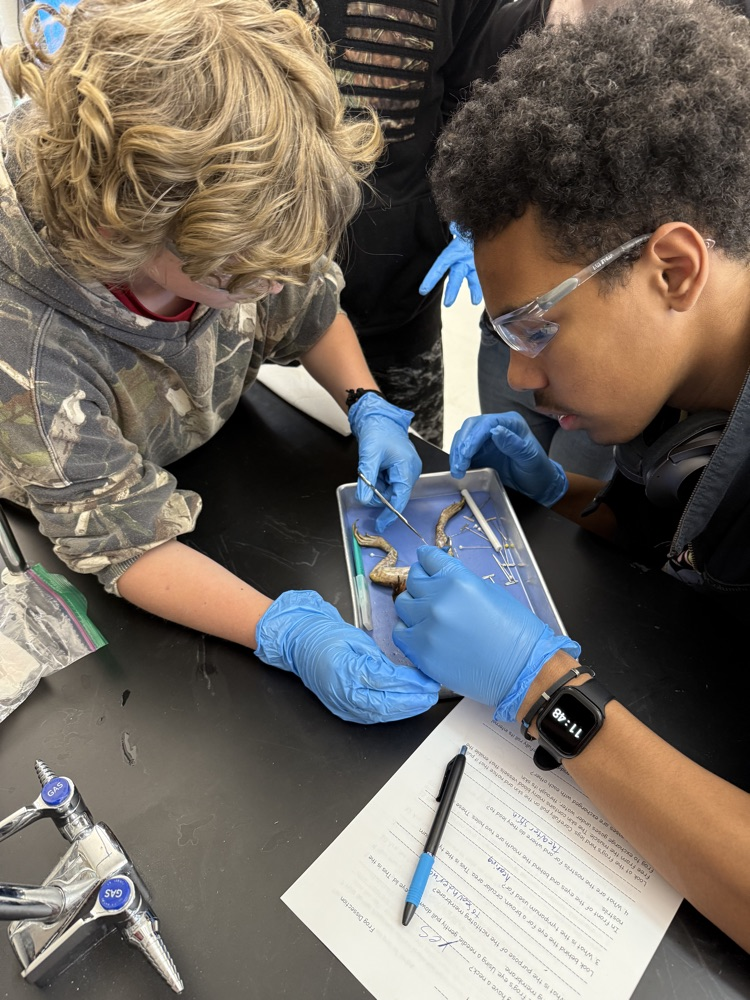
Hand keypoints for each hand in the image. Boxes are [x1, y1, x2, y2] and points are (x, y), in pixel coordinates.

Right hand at [255, 590, 438, 723]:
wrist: (300, 644)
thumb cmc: (326, 637)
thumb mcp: (356, 640)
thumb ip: (379, 659)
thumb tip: (405, 674)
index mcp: (345, 668)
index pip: (385, 680)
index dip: (410, 683)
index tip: (427, 681)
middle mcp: (342, 690)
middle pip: (384, 702)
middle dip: (412, 701)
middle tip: (431, 694)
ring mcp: (341, 703)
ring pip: (379, 714)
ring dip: (404, 710)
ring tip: (423, 702)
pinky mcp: (342, 709)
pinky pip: (370, 716)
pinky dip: (390, 714)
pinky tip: (405, 708)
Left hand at [349, 391, 421, 531]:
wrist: (377, 416)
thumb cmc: (377, 431)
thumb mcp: (369, 457)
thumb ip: (366, 481)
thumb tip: (364, 499)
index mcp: (407, 468)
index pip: (400, 498)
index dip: (390, 514)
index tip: (380, 524)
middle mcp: (411, 470)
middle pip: (395, 495)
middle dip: (379, 495)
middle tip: (365, 485)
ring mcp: (406, 469)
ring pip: (391, 489)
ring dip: (378, 486)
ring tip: (369, 470)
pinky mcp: (400, 468)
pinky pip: (390, 482)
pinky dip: (379, 481)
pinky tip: (374, 469)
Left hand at [393, 547, 579, 721]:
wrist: (523, 670)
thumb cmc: (516, 633)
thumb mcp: (490, 592)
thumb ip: (460, 582)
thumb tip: (441, 578)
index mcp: (458, 581)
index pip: (429, 559)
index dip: (427, 559)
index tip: (425, 561)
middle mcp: (438, 600)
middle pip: (413, 580)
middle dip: (422, 581)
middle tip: (429, 588)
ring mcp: (427, 626)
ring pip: (403, 604)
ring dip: (413, 605)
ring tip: (427, 612)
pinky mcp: (421, 651)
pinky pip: (400, 633)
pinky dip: (407, 629)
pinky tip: (419, 630)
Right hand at [419, 222, 482, 307]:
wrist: (483, 225)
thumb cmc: (469, 226)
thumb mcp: (463, 225)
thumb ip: (458, 228)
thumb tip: (455, 227)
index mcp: (453, 251)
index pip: (441, 265)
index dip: (432, 277)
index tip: (423, 289)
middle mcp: (461, 259)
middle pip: (455, 276)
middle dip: (451, 290)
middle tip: (448, 303)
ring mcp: (471, 263)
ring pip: (470, 279)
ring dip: (473, 290)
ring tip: (474, 301)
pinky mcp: (480, 264)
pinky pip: (481, 276)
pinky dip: (482, 285)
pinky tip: (486, 294)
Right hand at [450, 411, 567, 506]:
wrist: (538, 486)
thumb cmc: (538, 471)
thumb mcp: (529, 458)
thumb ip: (513, 444)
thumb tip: (495, 431)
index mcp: (511, 423)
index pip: (486, 423)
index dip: (473, 437)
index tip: (467, 452)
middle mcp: (497, 427)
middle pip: (471, 427)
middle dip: (462, 445)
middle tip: (459, 463)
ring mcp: (487, 439)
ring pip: (464, 437)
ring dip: (458, 452)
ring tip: (458, 469)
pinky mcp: (480, 451)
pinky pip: (464, 450)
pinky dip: (458, 458)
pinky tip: (459, 468)